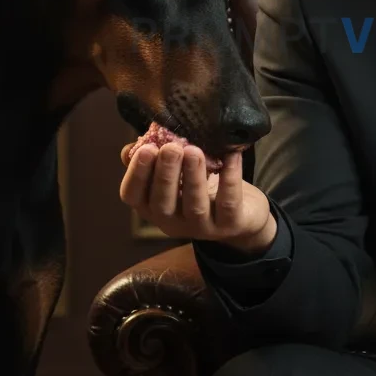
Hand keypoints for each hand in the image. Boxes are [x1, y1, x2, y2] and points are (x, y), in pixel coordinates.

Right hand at [119, 140, 276, 253]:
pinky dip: (230, 177)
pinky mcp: (231, 224)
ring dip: (193, 177)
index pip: (133, 196)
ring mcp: (202, 227)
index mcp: (153, 206)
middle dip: (165, 174)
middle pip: (162, 203)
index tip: (146, 148)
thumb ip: (154, 159)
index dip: (136, 174)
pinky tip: (231, 155)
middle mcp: (173, 221)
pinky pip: (229, 202)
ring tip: (194, 151)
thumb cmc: (203, 185)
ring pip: (195, 205)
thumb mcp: (176, 173)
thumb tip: (131, 147)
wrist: (245, 213)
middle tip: (171, 148)